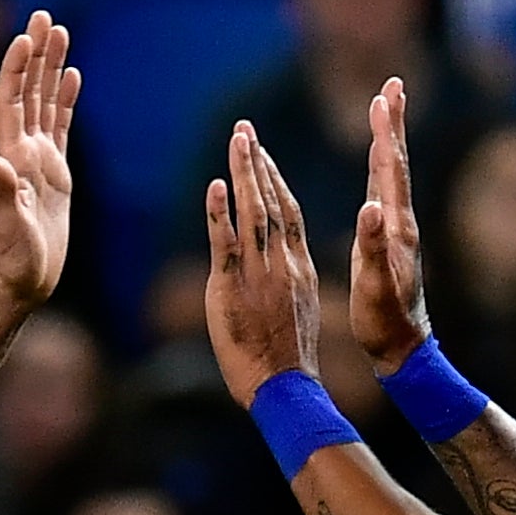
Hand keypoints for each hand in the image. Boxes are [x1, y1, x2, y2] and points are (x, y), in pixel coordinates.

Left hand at [0, 10, 79, 304]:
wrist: (23, 282)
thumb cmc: (14, 262)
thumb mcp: (8, 228)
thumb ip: (1, 194)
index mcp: (9, 158)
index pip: (10, 101)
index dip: (16, 68)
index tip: (25, 36)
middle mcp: (20, 152)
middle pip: (28, 91)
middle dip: (36, 54)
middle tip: (45, 16)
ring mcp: (37, 161)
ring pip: (45, 102)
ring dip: (51, 67)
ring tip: (60, 32)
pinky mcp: (53, 174)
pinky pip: (59, 127)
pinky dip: (64, 100)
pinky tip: (71, 76)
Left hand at [204, 123, 321, 406]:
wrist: (285, 386)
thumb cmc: (288, 358)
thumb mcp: (297, 311)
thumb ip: (287, 282)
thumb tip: (280, 270)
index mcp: (299, 266)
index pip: (287, 212)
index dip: (274, 180)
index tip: (263, 153)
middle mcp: (282, 262)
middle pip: (271, 201)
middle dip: (257, 162)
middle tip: (245, 128)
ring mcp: (259, 272)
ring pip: (251, 212)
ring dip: (243, 172)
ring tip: (237, 138)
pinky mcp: (232, 287)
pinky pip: (226, 243)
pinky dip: (220, 213)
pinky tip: (216, 185)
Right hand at [349, 78, 431, 375]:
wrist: (403, 346)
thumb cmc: (386, 321)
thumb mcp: (376, 287)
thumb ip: (373, 248)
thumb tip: (369, 209)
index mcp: (396, 228)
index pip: (391, 171)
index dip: (386, 134)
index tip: (383, 98)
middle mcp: (400, 222)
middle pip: (395, 162)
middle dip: (392, 123)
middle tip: (392, 86)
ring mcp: (396, 230)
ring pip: (390, 173)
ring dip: (387, 139)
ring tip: (383, 111)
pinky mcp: (388, 239)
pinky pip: (382, 191)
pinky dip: (378, 166)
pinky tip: (375, 162)